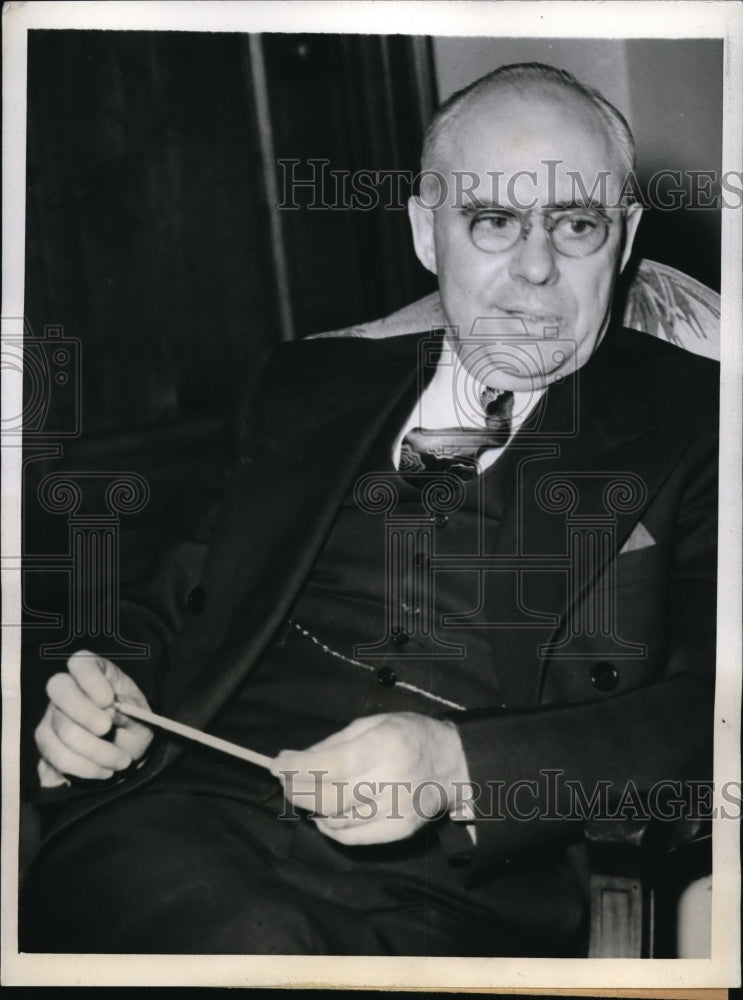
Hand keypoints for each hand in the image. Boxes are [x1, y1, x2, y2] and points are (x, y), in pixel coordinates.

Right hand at [35, 649, 153, 787]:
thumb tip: (110, 712)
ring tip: (121, 760)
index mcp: (96, 673)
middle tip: (106, 728)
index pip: (81, 662)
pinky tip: (104, 770)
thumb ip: (128, 710)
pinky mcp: (47, 743)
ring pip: (62, 729)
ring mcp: (53, 715)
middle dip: (83, 712)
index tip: (108, 700)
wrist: (126, 752)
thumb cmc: (135, 723)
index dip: (91, 679)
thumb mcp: (142, 715)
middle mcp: (68, 689)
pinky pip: (56, 755)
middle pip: (59, 688)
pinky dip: (84, 767)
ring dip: (94, 750)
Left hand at [271, 713, 469, 845]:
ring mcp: (396, 809)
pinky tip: (323, 816)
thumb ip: (334, 743)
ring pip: (336, 818)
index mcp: (383, 745)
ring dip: (311, 807)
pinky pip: (352, 836)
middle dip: (297, 789)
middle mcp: (390, 779)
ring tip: (304, 792)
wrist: (452, 763)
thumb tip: (294, 761)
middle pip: (328, 796)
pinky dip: (330, 828)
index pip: (329, 764)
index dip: (297, 767)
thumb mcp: (373, 723)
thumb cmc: (409, 736)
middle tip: (285, 779)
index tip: (277, 764)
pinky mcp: (399, 830)